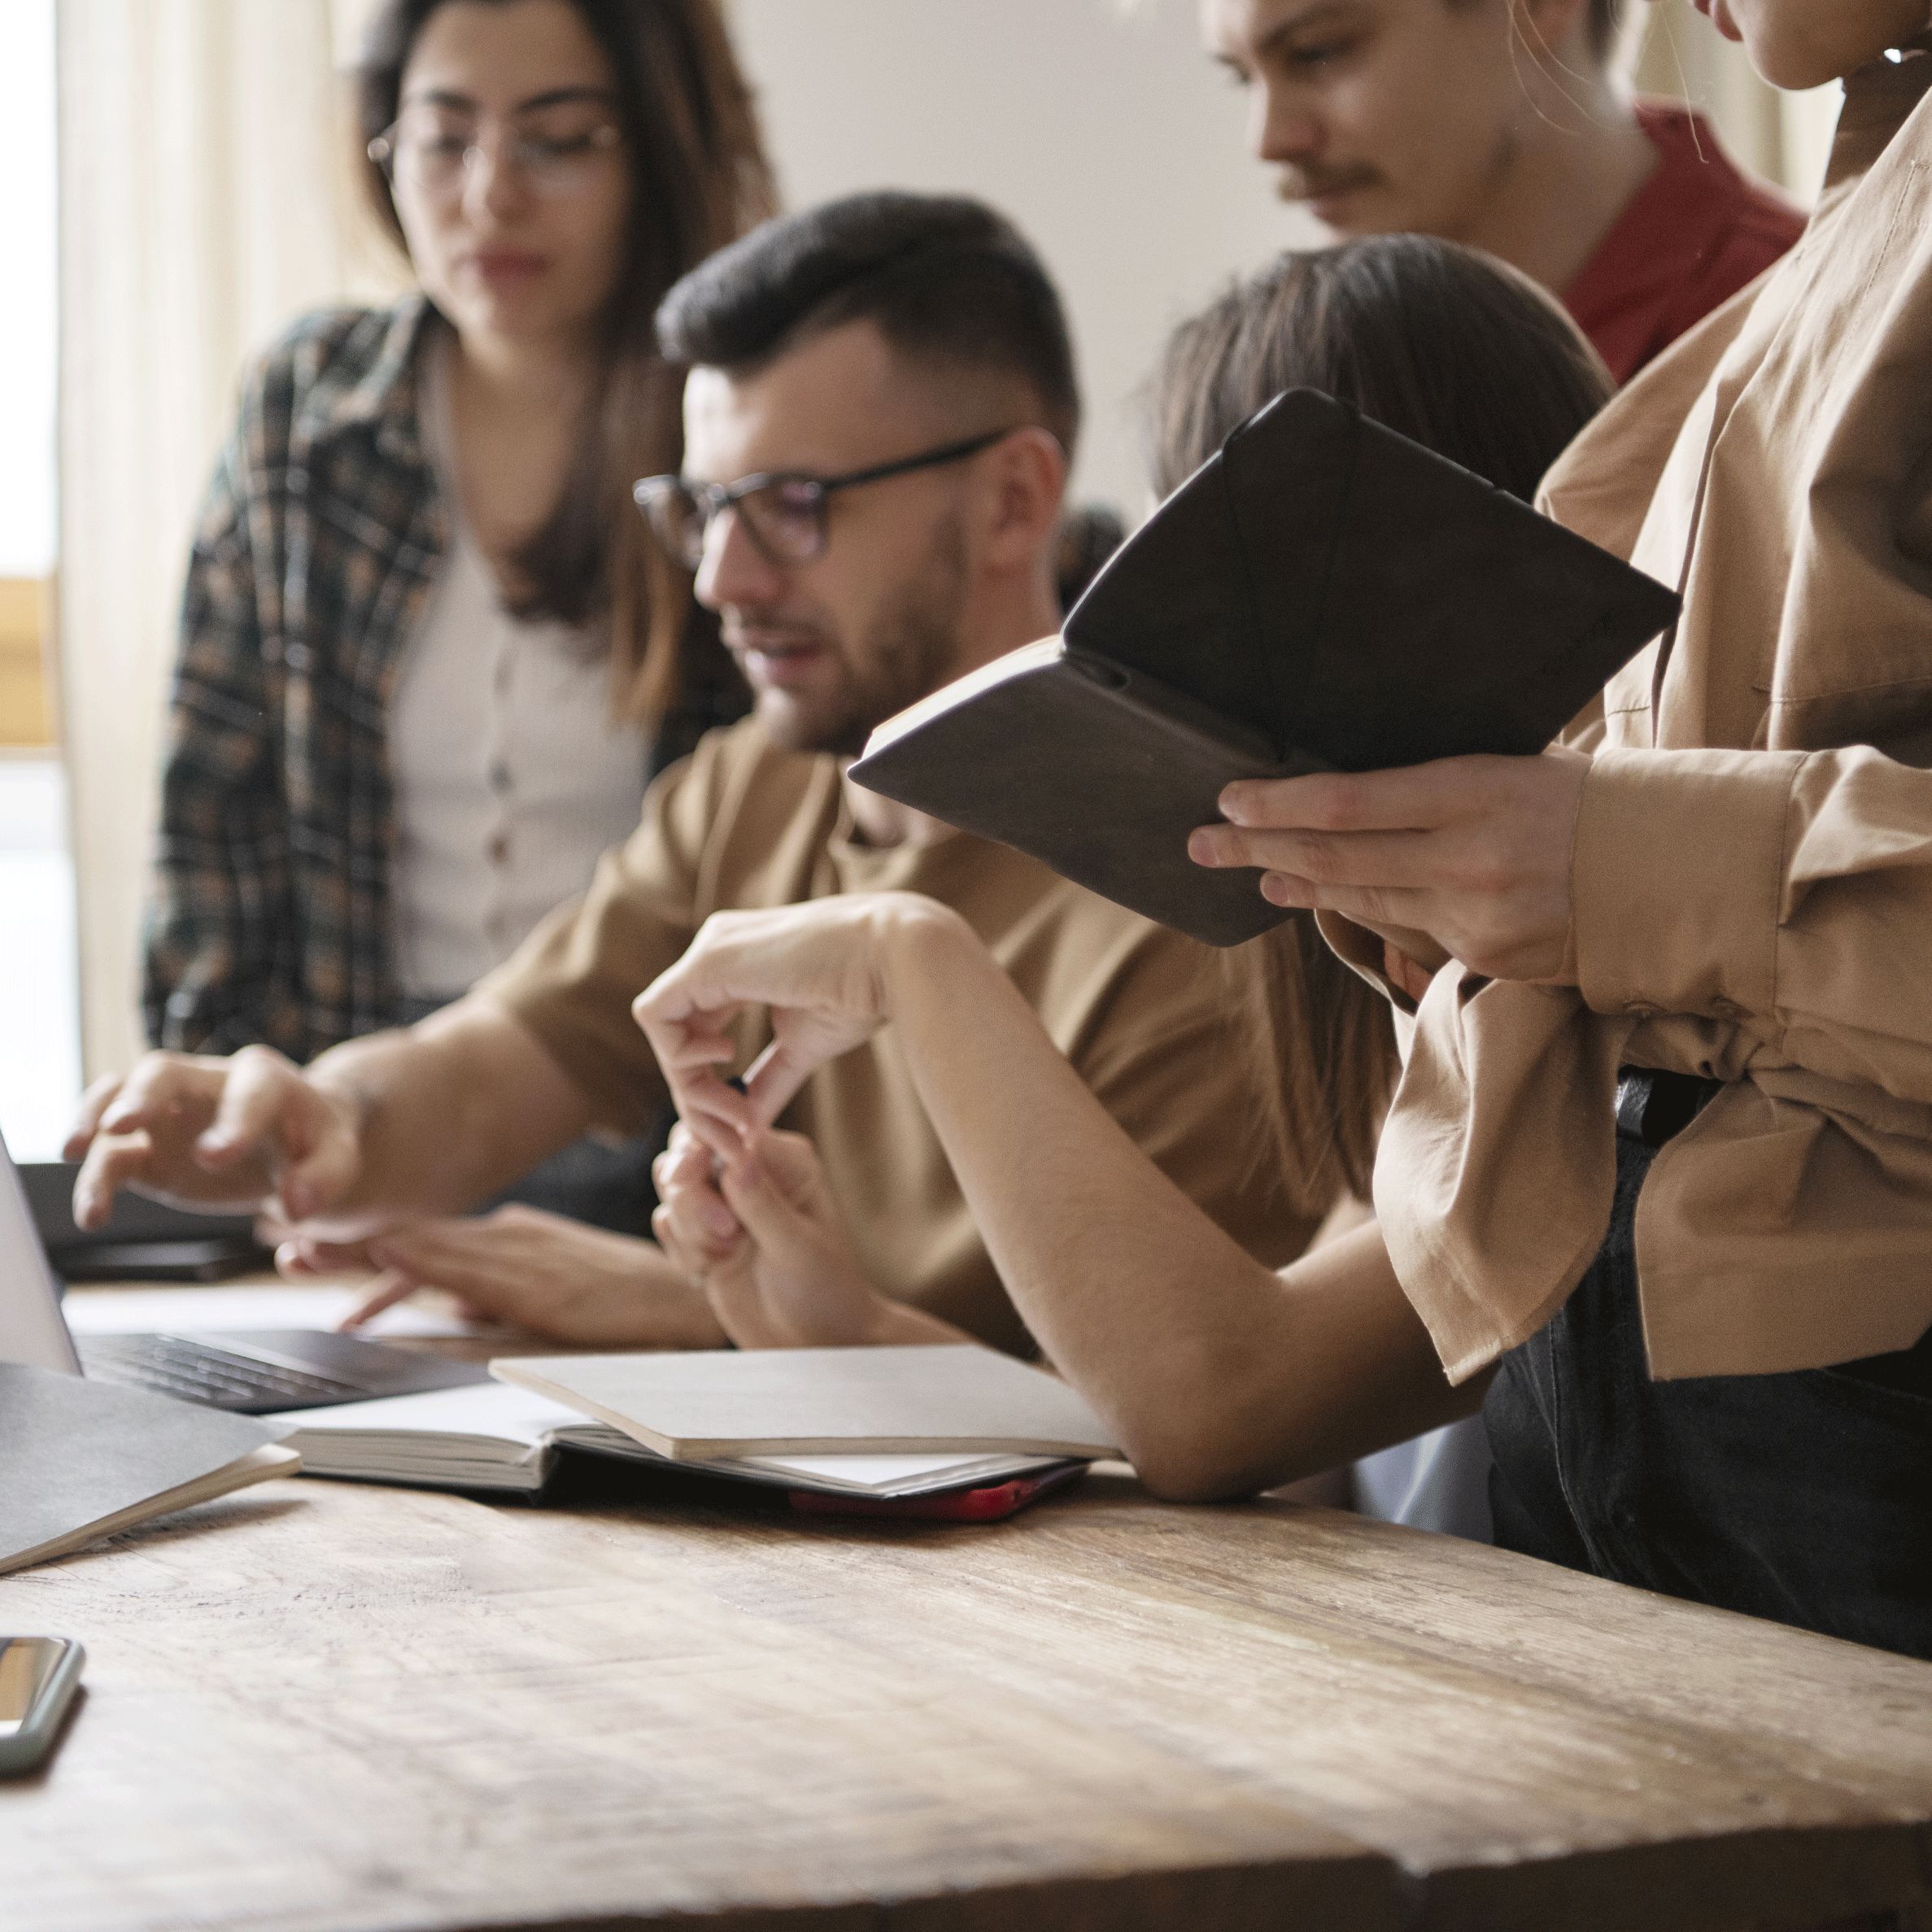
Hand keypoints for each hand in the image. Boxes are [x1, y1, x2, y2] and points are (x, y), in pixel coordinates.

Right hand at [64, 1045, 362, 1230]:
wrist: (296, 1147)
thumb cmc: (319, 1144)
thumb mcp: (337, 1157)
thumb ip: (323, 1178)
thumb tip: (296, 1205)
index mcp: (265, 1080)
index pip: (249, 1089)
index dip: (233, 1120)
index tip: (216, 1157)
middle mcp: (208, 1084)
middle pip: (163, 1072)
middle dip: (140, 1095)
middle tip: (119, 1125)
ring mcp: (171, 1113)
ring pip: (119, 1100)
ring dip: (93, 1122)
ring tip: (73, 1153)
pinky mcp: (149, 1149)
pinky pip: (112, 1155)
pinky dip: (95, 1178)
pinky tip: (92, 1214)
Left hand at [319, 1204, 725, 1347]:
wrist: (694, 1299)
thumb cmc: (630, 1300)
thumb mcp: (551, 1296)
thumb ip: (499, 1300)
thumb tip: (450, 1316)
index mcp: (510, 1238)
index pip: (425, 1237)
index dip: (366, 1241)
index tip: (312, 1241)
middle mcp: (509, 1237)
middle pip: (414, 1237)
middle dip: (348, 1243)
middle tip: (284, 1241)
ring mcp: (523, 1256)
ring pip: (429, 1250)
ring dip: (364, 1254)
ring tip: (307, 1256)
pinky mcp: (539, 1285)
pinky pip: (469, 1275)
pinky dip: (424, 1265)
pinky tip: (388, 1261)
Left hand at [631, 892, 971, 1157]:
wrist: (899, 958)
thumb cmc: (866, 993)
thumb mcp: (804, 1044)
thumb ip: (769, 1080)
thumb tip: (747, 1127)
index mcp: (739, 964)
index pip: (698, 1029)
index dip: (709, 1085)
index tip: (745, 1128)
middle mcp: (716, 950)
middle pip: (675, 1034)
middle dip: (696, 1096)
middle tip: (734, 1140)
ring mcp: (710, 950)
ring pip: (662, 1029)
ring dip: (691, 1087)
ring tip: (739, 1115)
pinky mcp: (707, 960)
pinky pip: (657, 1016)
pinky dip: (680, 1058)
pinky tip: (727, 1066)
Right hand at [651, 1122, 940, 1347]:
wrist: (817, 1343)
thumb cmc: (825, 1290)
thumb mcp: (797, 1248)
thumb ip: (762, 1203)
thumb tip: (736, 1156)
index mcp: (784, 1161)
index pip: (726, 1130)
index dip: (702, 1152)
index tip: (704, 1192)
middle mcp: (751, 1173)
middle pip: (687, 1152)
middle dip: (691, 1197)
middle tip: (726, 1236)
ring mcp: (725, 1204)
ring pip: (671, 1188)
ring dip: (690, 1228)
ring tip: (726, 1256)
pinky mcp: (704, 1235)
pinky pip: (668, 1224)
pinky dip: (682, 1251)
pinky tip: (712, 1273)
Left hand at [1187, 749, 1589, 983]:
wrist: (1676, 872)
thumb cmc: (1588, 800)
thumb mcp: (1514, 766)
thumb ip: (1435, 784)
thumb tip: (1346, 790)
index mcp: (1477, 792)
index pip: (1348, 802)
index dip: (1279, 803)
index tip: (1230, 798)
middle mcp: (1468, 859)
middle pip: (1335, 856)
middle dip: (1258, 848)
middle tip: (1203, 843)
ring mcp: (1475, 917)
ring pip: (1362, 899)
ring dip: (1300, 882)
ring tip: (1258, 870)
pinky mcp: (1486, 959)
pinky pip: (1408, 931)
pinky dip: (1366, 910)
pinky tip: (1330, 897)